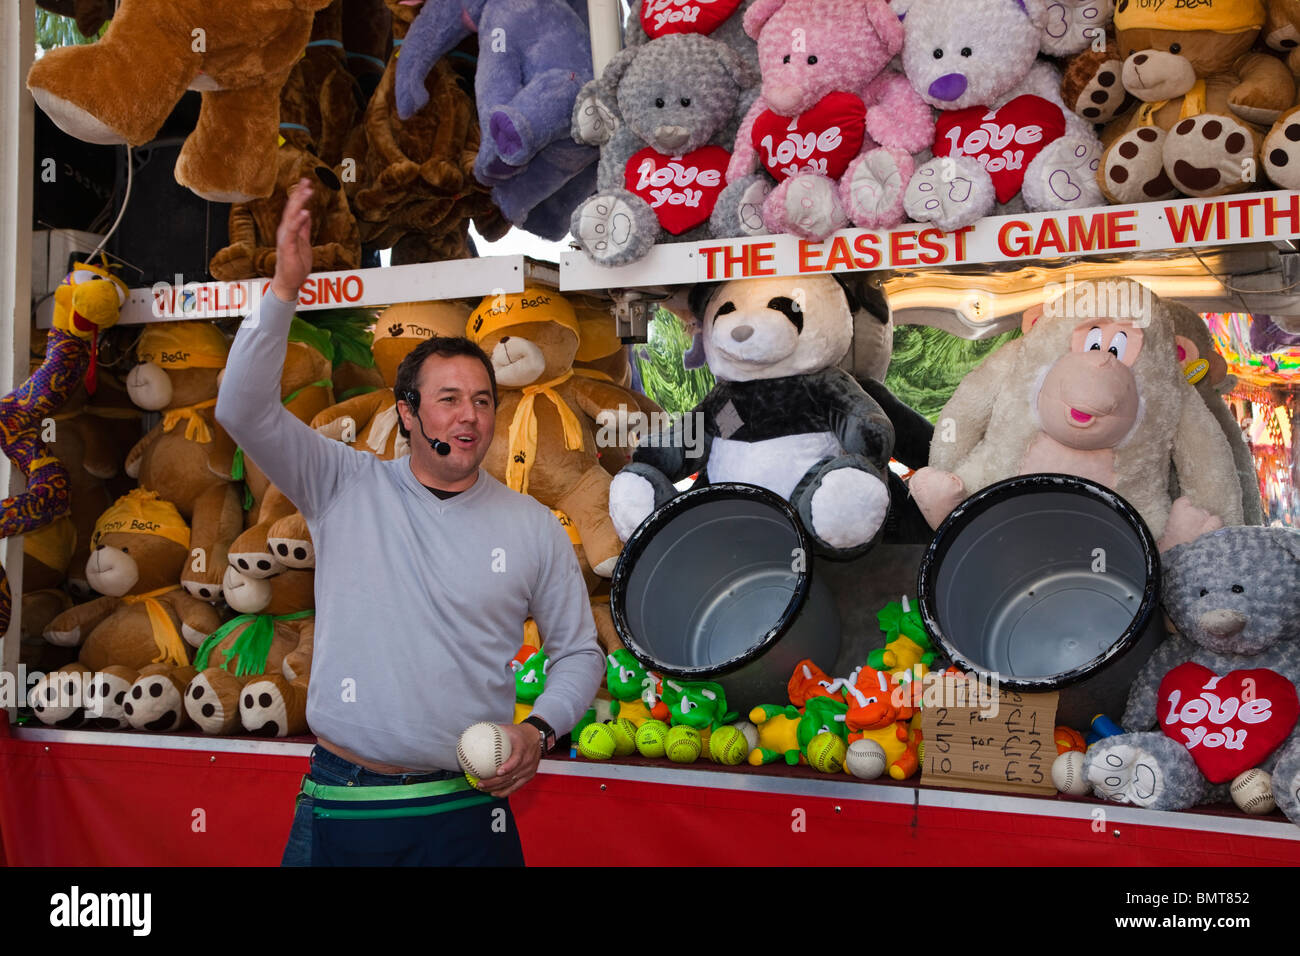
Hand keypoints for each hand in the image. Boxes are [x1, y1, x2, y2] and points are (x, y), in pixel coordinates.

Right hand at [271, 178, 312, 302]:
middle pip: (292, 208)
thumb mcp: (303, 242)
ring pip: (291, 216)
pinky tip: (305, 212)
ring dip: (299, 203)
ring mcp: (285, 238)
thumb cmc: (295, 264)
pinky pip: (293, 231)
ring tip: (307, 191)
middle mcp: (285, 231)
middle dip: (299, 194)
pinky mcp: (287, 246)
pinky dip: (298, 221)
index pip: (294, 208)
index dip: (300, 195)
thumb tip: (306, 214)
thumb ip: (304, 228)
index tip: (307, 182)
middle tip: (306, 181)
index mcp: (289, 229)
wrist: (289, 282)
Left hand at [472, 721, 541, 798]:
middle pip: (511, 775)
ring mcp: (529, 770)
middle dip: (495, 782)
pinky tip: (494, 793)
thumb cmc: (521, 733)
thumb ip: (495, 731)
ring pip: (512, 783)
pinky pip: (516, 786)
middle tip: (481, 783)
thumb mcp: (510, 729)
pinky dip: (505, 791)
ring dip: (497, 788)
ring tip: (484, 789)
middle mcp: (528, 761)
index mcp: (523, 748)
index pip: (517, 759)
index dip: (508, 767)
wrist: (537, 737)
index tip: (498, 772)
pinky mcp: (529, 776)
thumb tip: (478, 732)